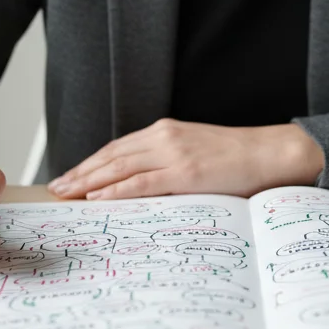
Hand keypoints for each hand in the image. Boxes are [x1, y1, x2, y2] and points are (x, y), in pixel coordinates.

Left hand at [46, 118, 324, 199]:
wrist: (272, 153)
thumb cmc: (239, 157)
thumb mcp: (196, 151)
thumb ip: (169, 161)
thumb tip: (142, 184)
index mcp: (166, 131)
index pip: (118, 147)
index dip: (91, 162)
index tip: (70, 175)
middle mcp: (165, 136)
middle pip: (111, 155)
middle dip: (81, 172)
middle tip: (57, 187)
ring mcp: (174, 153)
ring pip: (119, 167)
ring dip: (89, 181)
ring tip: (67, 193)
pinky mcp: (185, 172)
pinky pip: (141, 183)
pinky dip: (115, 190)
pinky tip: (98, 198)